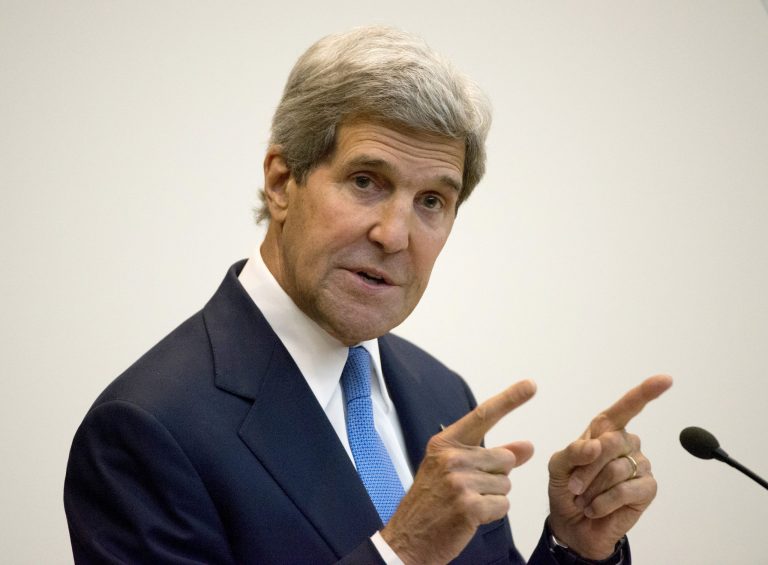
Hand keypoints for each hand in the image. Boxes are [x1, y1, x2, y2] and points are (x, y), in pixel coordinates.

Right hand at [381, 380, 536, 564]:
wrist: (408, 539)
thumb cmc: (431, 503)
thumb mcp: (455, 471)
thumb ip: (493, 456)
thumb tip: (527, 446)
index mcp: (445, 443)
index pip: (483, 415)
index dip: (509, 399)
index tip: (530, 385)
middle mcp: (451, 457)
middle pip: (504, 458)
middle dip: (496, 477)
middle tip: (468, 490)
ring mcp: (459, 481)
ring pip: (506, 484)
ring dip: (493, 498)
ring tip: (465, 504)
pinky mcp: (468, 506)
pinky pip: (503, 505)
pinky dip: (492, 514)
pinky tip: (469, 518)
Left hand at [547, 374, 672, 558]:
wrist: (572, 525)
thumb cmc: (567, 490)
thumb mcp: (558, 467)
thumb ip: (574, 451)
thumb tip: (597, 445)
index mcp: (604, 430)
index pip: (627, 407)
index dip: (646, 392)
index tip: (666, 380)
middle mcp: (626, 443)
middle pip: (610, 442)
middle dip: (586, 467)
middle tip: (573, 485)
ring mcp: (639, 465)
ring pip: (616, 469)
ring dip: (592, 488)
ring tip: (584, 498)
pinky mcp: (647, 489)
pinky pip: (625, 490)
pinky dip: (604, 502)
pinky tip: (596, 508)